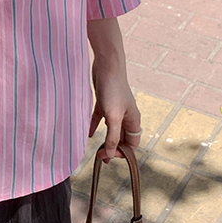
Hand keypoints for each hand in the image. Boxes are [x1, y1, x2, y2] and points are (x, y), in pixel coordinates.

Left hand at [87, 17, 141, 161]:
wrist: (107, 65)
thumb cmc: (113, 89)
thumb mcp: (113, 116)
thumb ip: (113, 136)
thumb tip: (111, 154)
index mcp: (133, 120)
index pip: (132, 143)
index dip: (123, 153)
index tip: (108, 157)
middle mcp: (126, 116)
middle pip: (123, 138)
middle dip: (114, 149)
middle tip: (101, 157)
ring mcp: (115, 109)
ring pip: (111, 130)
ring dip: (105, 140)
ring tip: (97, 151)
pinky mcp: (104, 103)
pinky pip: (99, 119)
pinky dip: (94, 127)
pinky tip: (87, 134)